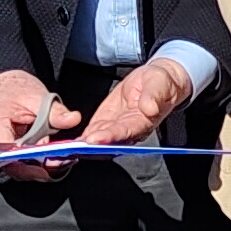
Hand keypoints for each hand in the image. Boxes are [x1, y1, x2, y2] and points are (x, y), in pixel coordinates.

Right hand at [0, 68, 77, 180]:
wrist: (0, 86)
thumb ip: (54, 111)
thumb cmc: (12, 90)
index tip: (49, 161)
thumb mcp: (36, 96)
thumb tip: (73, 119)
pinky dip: (37, 161)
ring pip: (19, 169)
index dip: (30, 161)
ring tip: (60, 159)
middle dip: (39, 168)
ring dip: (40, 166)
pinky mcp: (7, 154)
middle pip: (14, 166)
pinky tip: (52, 157)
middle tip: (61, 162)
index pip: (10, 153)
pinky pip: (21, 164)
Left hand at [79, 53, 196, 149]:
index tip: (96, 139)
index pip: (126, 131)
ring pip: (100, 139)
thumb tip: (150, 108)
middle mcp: (130, 129)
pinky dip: (83, 138)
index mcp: (144, 122)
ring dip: (85, 145)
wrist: (156, 81)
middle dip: (93, 146)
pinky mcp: (107, 121)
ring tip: (69, 148)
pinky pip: (94, 132)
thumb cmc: (161, 83)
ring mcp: (117, 127)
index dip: (111, 136)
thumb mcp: (159, 84)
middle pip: (110, 141)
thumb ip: (154, 97)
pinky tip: (71, 143)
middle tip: (76, 148)